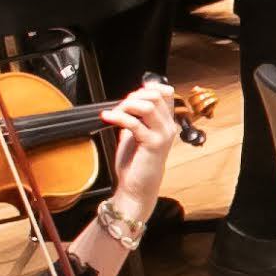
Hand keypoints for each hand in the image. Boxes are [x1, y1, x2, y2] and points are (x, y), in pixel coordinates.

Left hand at [101, 75, 185, 208]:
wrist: (136, 187)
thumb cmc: (135, 163)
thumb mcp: (135, 134)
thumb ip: (135, 117)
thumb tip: (128, 100)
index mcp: (166, 123)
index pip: (165, 94)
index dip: (147, 88)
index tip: (131, 95)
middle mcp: (169, 127)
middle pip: (156, 96)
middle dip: (134, 96)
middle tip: (119, 106)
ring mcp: (163, 135)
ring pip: (149, 106)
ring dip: (126, 105)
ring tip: (113, 113)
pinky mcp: (153, 144)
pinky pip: (135, 123)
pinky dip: (118, 117)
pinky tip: (107, 117)